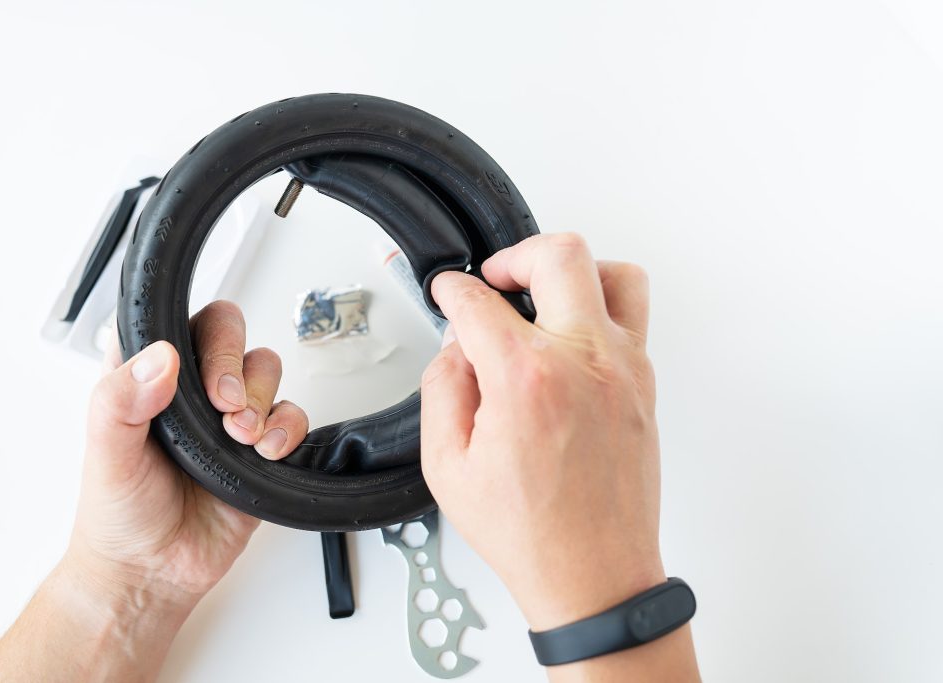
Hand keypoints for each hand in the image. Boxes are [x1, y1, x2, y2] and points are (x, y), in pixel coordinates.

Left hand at [68, 300, 308, 610]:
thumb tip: (159, 359)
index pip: (178, 320)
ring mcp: (228, 418)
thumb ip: (120, 401)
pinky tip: (267, 452)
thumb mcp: (106, 455)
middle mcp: (191, 391)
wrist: (152, 573)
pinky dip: (289, 428)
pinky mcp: (261, 449)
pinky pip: (292, 415)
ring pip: (267, 370)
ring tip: (242, 437)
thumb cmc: (119, 515)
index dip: (196, 334)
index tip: (195, 376)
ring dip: (262, 399)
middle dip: (236, 367)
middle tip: (225, 406)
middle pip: (232, 336)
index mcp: (146, 377)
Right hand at [420, 233, 671, 632]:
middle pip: (559, 256)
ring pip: (615, 273)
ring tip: (542, 296)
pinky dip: (598, 308)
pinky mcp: (644, 384)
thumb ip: (444, 387)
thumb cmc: (530, 532)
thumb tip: (457, 346)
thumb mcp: (447, 465)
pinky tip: (568, 336)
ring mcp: (624, 369)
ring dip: (572, 272)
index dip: (452, 291)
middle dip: (515, 256)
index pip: (479, 301)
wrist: (595, 576)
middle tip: (495, 279)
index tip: (447, 294)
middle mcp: (583, 361)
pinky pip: (631, 317)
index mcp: (526, 379)